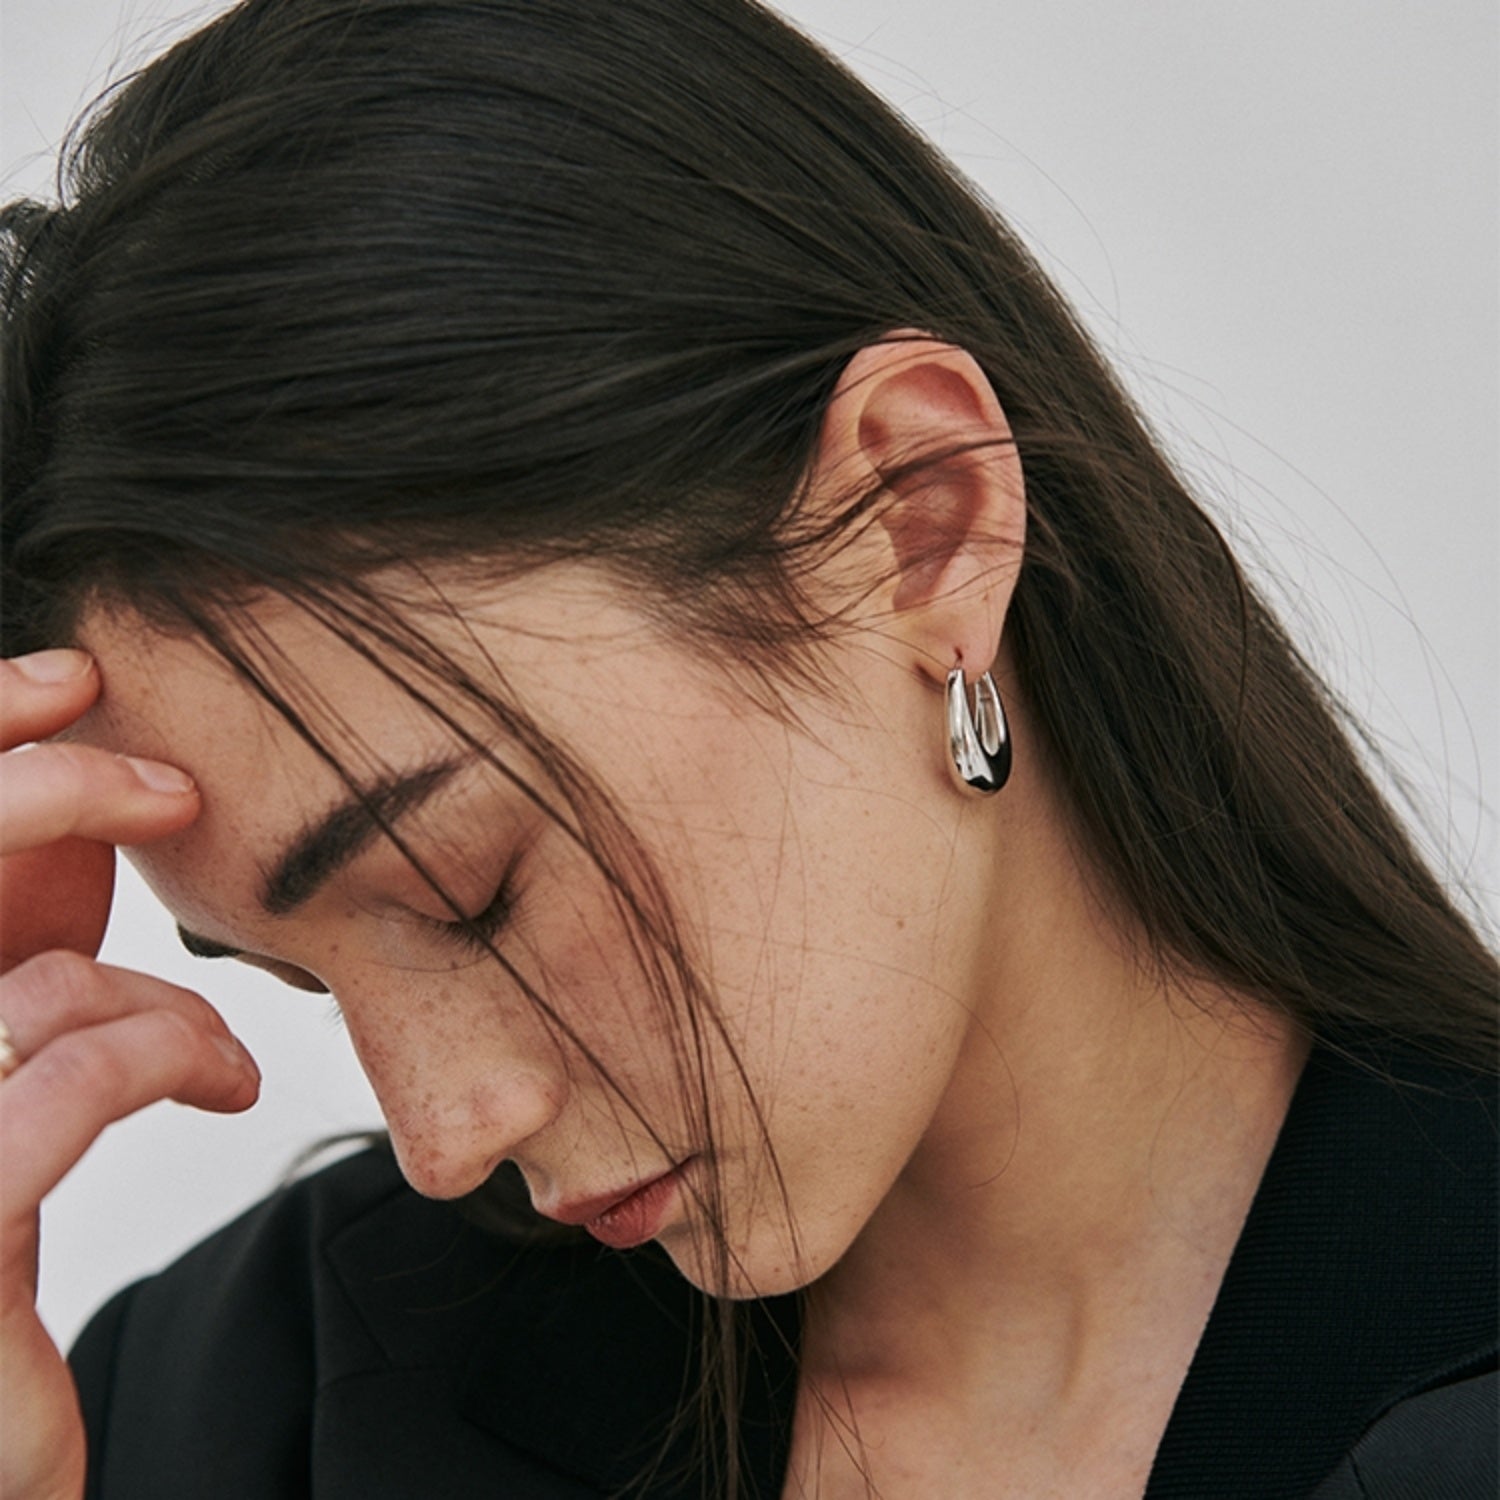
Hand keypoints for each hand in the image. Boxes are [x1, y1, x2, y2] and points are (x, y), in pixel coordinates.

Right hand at [0, 650, 259, 1499]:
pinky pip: (74, 1074)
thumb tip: (81, 811)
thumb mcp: (0, 1076)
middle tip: (167, 785)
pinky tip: (218, 1082)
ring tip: (212, 1049)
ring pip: (32, 987)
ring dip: (154, 999)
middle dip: (43, 791)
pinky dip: (168, 1055)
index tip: (71, 678)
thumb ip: (14, 952)